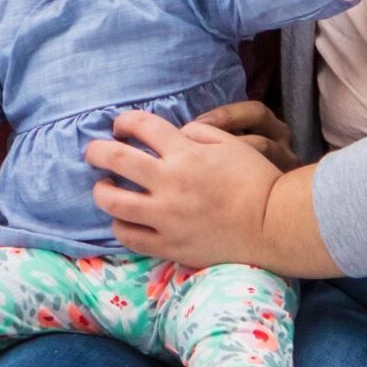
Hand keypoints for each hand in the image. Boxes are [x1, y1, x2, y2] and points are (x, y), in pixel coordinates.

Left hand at [86, 109, 336, 274]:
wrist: (273, 226)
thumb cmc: (256, 182)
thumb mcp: (232, 145)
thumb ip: (199, 134)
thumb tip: (176, 133)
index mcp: (185, 154)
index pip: (141, 126)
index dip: (124, 121)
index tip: (120, 126)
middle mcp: (169, 182)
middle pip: (114, 158)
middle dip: (96, 151)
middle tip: (93, 152)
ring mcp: (166, 216)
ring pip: (112, 202)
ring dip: (101, 191)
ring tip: (104, 188)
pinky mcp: (168, 245)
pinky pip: (129, 236)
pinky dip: (120, 226)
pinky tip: (123, 220)